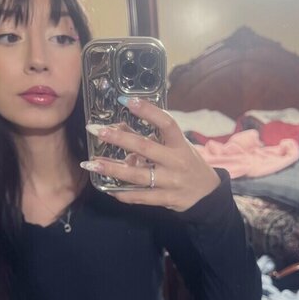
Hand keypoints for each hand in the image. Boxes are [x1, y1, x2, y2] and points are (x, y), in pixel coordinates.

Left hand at [81, 98, 219, 211]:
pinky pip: (140, 197)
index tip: (127, 101)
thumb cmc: (188, 164)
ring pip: (137, 175)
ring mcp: (170, 182)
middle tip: (98, 131)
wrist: (207, 194)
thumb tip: (120, 129)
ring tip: (92, 163)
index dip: (148, 111)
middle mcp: (175, 162)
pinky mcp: (166, 199)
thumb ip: (154, 140)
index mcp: (180, 145)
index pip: (166, 123)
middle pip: (145, 148)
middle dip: (119, 138)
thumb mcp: (178, 148)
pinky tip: (108, 189)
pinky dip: (123, 193)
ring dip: (112, 168)